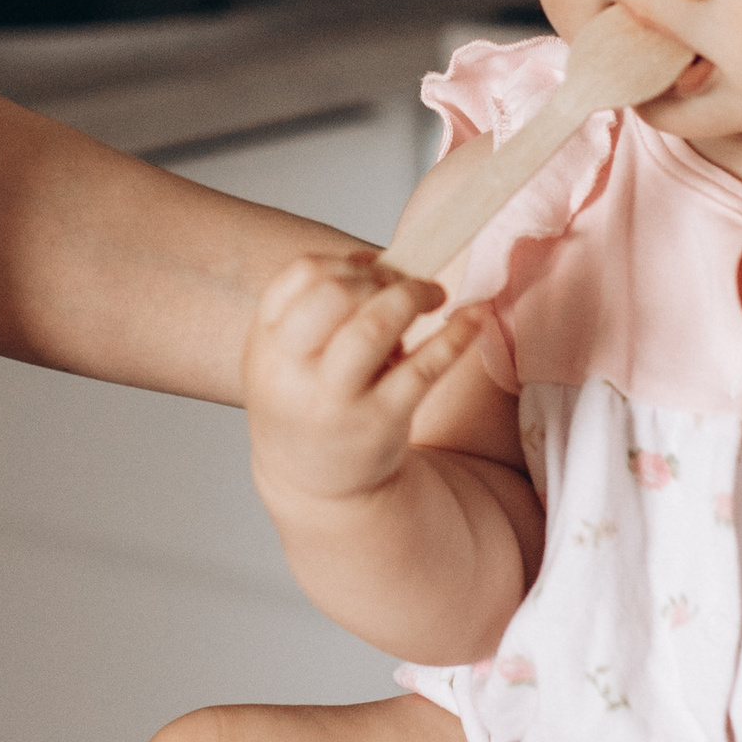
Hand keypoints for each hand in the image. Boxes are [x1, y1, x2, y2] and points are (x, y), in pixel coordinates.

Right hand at [242, 249, 488, 512]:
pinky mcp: (382, 422)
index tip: (373, 268)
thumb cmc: (309, 399)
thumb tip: (379, 260)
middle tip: (405, 284)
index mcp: (267, 344)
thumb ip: (318, 305)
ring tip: (434, 294)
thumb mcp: (288, 353)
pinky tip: (474, 317)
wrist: (315, 481)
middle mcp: (294, 373)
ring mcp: (338, 400)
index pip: (301, 274)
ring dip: (411, 296)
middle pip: (334, 294)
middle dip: (379, 276)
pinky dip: (455, 336)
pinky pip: (424, 369)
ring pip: (373, 327)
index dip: (347, 260)